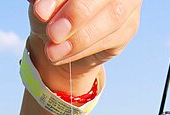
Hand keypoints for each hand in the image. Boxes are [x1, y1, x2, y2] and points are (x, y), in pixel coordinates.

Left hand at [27, 0, 141, 92]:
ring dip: (80, 39)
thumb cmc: (53, 7)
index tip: (40, 12)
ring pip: (113, 18)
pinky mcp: (130, 26)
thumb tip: (43, 10)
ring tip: (53, 52)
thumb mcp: (45, 2)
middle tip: (53, 33)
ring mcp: (128, 3)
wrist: (62, 33)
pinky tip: (63, 55)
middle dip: (77, 14)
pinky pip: (111, 39)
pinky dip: (84, 50)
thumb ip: (49, 1)